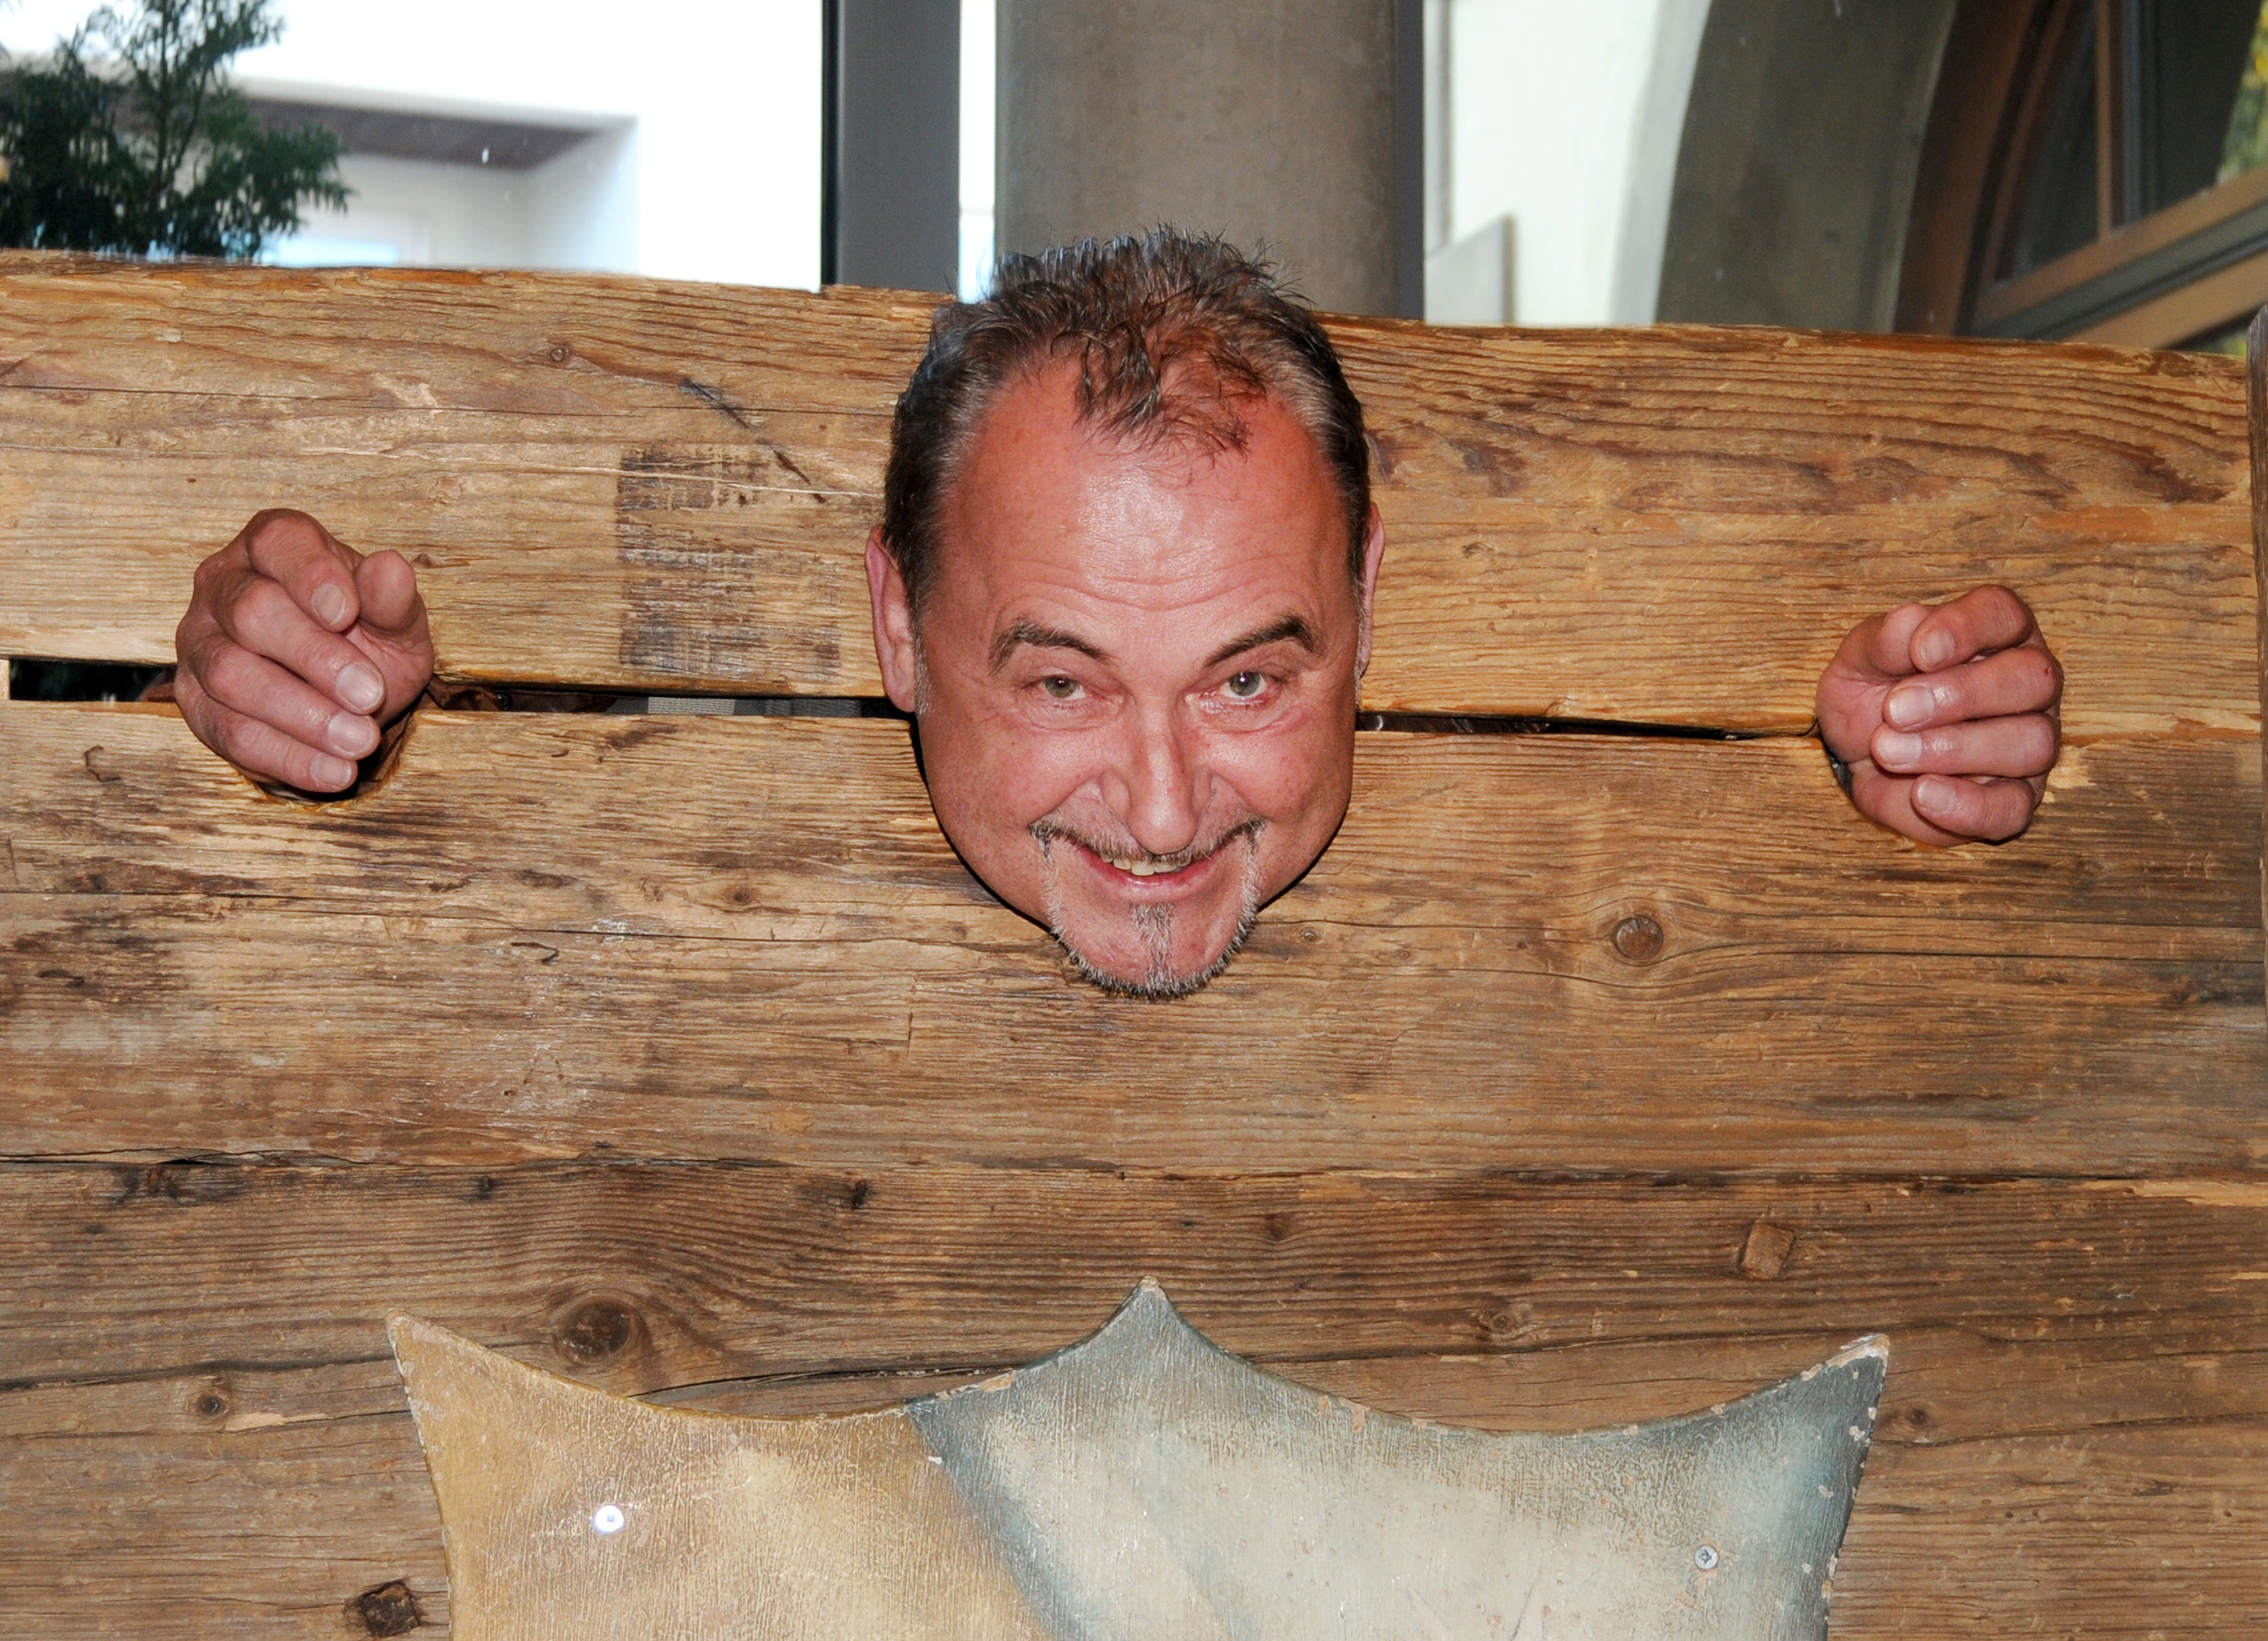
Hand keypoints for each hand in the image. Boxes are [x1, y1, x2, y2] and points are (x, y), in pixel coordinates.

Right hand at [173, 510, 434, 791]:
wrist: (349, 695)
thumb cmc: (371, 640)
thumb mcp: (396, 622)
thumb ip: (392, 600)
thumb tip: (392, 568)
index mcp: (275, 546)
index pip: (279, 543)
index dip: (310, 576)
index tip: (347, 614)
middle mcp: (224, 584)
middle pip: (251, 613)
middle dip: (315, 658)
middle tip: (370, 695)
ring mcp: (200, 643)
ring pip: (232, 675)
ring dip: (302, 715)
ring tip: (361, 741)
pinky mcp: (194, 701)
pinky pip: (230, 731)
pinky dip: (288, 755)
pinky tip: (336, 770)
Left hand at [1815, 586, 2060, 844]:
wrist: (1858, 753)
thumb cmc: (1873, 691)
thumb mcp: (1861, 659)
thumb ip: (1884, 641)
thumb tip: (1910, 623)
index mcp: (1995, 633)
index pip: (2004, 614)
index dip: (1967, 629)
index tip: (1920, 653)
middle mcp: (2028, 685)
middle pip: (2033, 678)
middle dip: (1961, 695)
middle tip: (1894, 711)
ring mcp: (2030, 743)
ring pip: (2030, 743)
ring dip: (1953, 749)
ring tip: (1888, 751)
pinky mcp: (2016, 799)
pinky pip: (2012, 808)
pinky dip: (1966, 805)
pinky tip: (1921, 793)